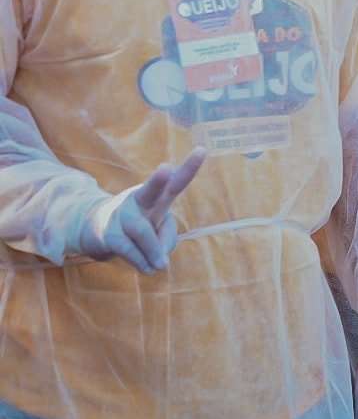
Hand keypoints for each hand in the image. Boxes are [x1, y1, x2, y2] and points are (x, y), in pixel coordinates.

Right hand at [75, 149, 204, 272]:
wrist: (94, 229)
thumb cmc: (138, 227)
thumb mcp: (158, 230)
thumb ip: (166, 238)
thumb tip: (159, 256)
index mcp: (157, 196)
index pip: (175, 181)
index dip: (189, 167)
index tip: (202, 149)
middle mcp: (139, 200)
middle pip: (150, 190)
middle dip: (158, 180)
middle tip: (166, 168)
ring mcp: (121, 215)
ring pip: (140, 230)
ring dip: (153, 249)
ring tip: (162, 266)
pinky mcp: (108, 233)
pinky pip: (126, 248)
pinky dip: (140, 260)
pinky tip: (148, 269)